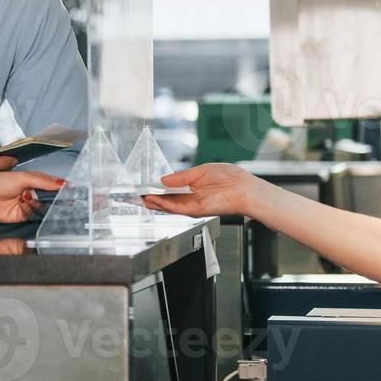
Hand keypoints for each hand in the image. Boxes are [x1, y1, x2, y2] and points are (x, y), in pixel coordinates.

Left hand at [0, 172, 63, 224]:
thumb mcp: (22, 177)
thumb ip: (42, 181)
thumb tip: (60, 183)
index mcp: (32, 180)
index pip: (51, 183)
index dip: (60, 187)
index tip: (69, 189)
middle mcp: (31, 192)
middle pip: (50, 196)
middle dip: (51, 196)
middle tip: (55, 196)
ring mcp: (28, 204)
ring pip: (42, 206)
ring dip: (36, 202)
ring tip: (26, 196)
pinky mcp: (23, 215)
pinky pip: (33, 214)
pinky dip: (30, 209)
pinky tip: (22, 203)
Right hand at [140, 163, 265, 218]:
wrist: (243, 189)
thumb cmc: (230, 178)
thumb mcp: (201, 171)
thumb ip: (181, 176)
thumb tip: (164, 178)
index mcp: (192, 185)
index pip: (170, 187)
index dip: (157, 187)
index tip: (145, 184)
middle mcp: (190, 196)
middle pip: (166, 198)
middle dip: (151, 196)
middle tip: (137, 194)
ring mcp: (191, 204)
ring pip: (167, 205)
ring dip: (153, 201)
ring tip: (140, 197)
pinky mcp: (194, 210)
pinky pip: (174, 207)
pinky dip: (162, 204)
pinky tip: (152, 199)